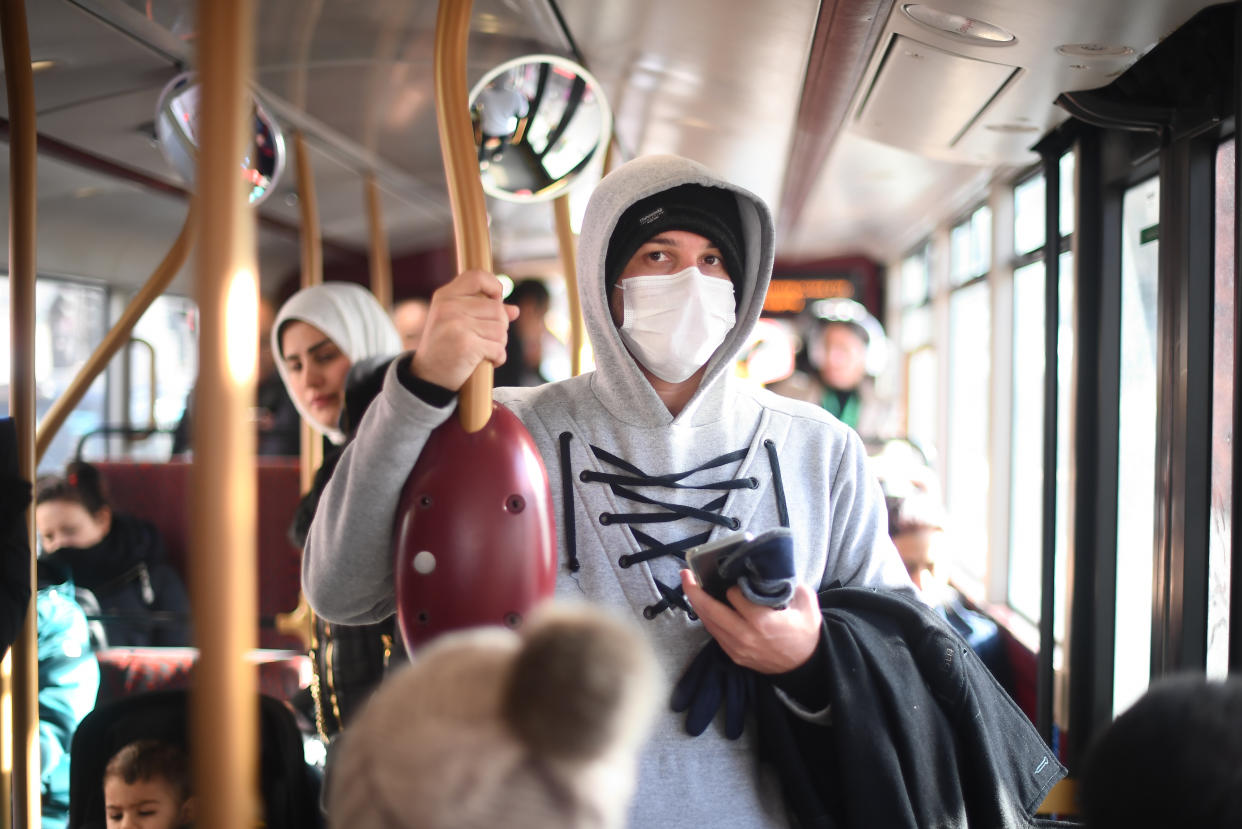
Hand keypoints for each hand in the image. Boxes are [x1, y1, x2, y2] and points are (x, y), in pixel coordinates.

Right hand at [409, 269, 519, 390]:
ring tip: (485, 351)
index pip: (477, 276)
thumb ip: (484, 312)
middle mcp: (449, 307)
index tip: (496, 302)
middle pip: (497, 309)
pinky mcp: (466, 345)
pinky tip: (487, 361)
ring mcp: (457, 325)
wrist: (427, 377)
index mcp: (445, 296)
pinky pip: (498, 349)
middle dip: (500, 326)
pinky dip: (498, 358)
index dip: (494, 287)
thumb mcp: (457, 322)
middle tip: (488, 339)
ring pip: (501, 330)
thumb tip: (515, 311)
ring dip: (499, 344)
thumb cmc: (445, 347)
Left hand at [681, 569, 820, 674]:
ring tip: (690, 586)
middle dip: (694, 590)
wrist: (806, 665)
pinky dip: (707, 618)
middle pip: (710, 611)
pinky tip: (704, 606)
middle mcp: (745, 636)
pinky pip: (715, 634)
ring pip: (708, 623)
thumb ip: (789, 584)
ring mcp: (737, 648)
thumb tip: (771, 570)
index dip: (733, 585)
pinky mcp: (734, 656)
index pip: (734, 596)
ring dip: (697, 604)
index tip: (737, 579)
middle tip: (685, 574)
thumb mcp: (806, 603)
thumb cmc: (805, 632)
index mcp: (762, 621)